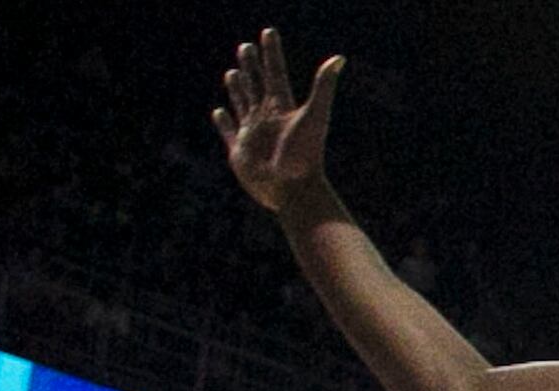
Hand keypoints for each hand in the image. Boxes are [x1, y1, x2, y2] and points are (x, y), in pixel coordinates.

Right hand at [214, 28, 344, 215]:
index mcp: (282, 108)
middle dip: (251, 65)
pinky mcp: (239, 151)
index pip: (275, 73)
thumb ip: (323, 87)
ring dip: (237, 88)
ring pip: (242, 104)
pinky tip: (218, 112)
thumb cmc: (305, 156)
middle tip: (245, 46)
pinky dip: (223, 121)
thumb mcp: (315, 116)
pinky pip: (228, 132)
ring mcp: (252, 134)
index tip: (268, 32)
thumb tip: (340, 58)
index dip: (271, 52)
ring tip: (233, 73)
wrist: (294, 191)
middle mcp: (266, 118)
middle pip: (256, 85)